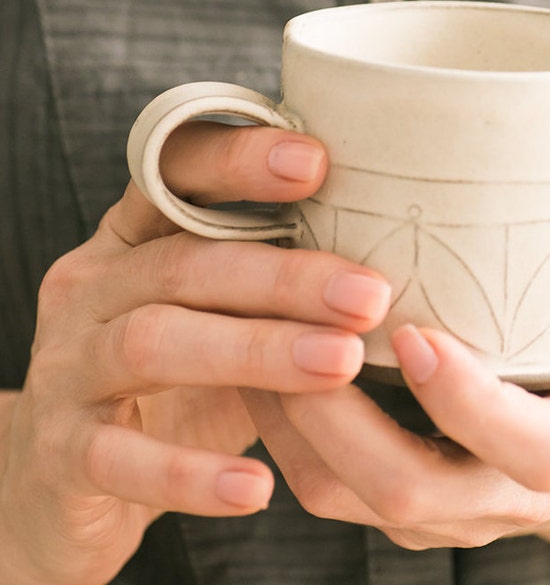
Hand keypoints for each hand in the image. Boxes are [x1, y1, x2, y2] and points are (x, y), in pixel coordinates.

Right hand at [0, 121, 389, 584]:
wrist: (71, 470)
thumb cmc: (176, 372)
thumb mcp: (221, 311)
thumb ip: (273, 281)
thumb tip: (389, 259)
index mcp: (135, 238)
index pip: (173, 173)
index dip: (237, 160)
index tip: (316, 162)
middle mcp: (94, 285)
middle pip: (185, 264)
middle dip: (284, 277)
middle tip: (369, 294)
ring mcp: (68, 363)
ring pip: (154, 342)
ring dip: (255, 351)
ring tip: (340, 363)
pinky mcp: (60, 448)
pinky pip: (118, 457)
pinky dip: (188, 474)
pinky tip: (255, 488)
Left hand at [244, 268, 549, 549]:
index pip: (522, 451)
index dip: (468, 401)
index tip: (412, 330)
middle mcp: (487, 497)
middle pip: (406, 488)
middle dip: (344, 415)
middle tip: (301, 330)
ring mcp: (429, 505)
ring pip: (341, 491)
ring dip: (290, 420)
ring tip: (257, 334)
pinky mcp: (384, 494)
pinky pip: (316, 478)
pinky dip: (278, 424)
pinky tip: (258, 353)